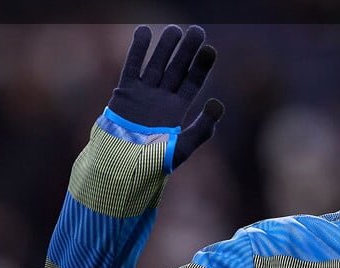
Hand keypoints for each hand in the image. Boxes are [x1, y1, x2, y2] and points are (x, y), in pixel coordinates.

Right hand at [108, 24, 224, 167]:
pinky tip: (144, 31)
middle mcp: (161, 99)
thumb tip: (218, 103)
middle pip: (177, 69)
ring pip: (156, 64)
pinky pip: (131, 66)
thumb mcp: (183, 149)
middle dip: (187, 51)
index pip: (192, 83)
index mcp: (176, 111)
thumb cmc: (152, 163)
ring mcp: (143, 94)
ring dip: (165, 47)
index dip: (201, 66)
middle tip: (197, 31)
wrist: (121, 166)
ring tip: (175, 29)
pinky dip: (137, 50)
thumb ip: (202, 129)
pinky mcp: (124, 92)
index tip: (210, 50)